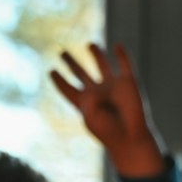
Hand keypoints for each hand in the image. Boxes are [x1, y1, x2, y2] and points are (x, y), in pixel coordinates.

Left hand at [50, 44, 165, 176]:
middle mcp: (96, 92)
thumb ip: (91, 98)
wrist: (130, 137)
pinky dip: (122, 55)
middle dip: (70, 64)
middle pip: (80, 74)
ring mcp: (112, 86)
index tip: (51, 71)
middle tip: (61, 53)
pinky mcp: (128, 82)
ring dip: (96, 54)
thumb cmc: (108, 131)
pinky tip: (117, 46)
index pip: (67, 89)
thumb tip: (97, 88)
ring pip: (102, 65)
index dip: (59, 81)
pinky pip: (125, 64)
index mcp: (83, 103)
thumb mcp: (93, 116)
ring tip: (90, 44)